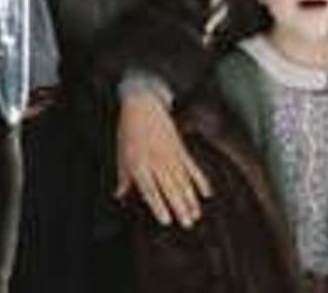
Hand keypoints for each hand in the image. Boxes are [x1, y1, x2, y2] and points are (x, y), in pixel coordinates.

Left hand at [114, 92, 211, 227]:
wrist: (143, 104)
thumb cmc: (129, 130)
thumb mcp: (121, 154)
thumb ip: (123, 178)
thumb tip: (119, 196)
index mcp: (139, 163)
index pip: (150, 189)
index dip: (159, 205)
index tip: (166, 220)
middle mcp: (157, 161)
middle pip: (170, 188)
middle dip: (180, 207)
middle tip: (188, 224)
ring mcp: (172, 155)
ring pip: (184, 182)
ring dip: (191, 200)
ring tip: (197, 215)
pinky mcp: (182, 149)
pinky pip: (193, 168)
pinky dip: (201, 181)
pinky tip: (207, 194)